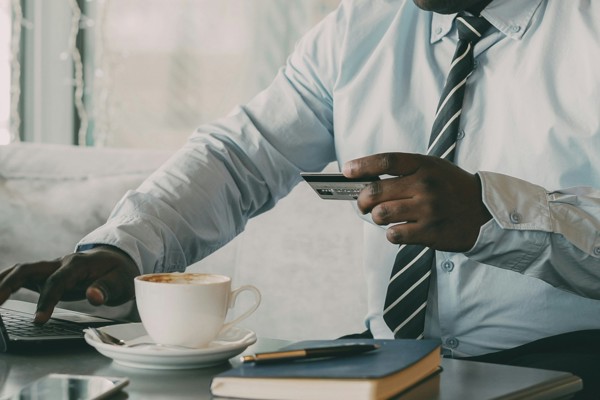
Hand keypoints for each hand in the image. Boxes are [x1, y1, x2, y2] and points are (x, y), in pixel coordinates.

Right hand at [0, 246, 138, 322]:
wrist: (117, 259)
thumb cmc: (119, 272)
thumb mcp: (122, 281)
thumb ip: (107, 288)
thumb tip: (93, 297)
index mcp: (78, 264)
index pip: (57, 281)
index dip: (47, 299)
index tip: (40, 320)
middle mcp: (60, 262)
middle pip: (28, 269)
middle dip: (8, 285)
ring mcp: (51, 267)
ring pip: (21, 270)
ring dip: (2, 282)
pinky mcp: (46, 275)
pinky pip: (22, 277)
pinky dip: (6, 283)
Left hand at [343, 152, 491, 251]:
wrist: (485, 212)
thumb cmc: (451, 188)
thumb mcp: (433, 169)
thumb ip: (404, 171)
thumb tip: (365, 180)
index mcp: (424, 166)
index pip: (386, 161)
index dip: (362, 166)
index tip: (347, 171)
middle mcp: (425, 185)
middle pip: (376, 191)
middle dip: (362, 200)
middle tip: (364, 204)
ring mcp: (428, 209)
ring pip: (381, 214)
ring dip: (377, 217)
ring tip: (385, 216)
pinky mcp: (430, 232)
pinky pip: (395, 234)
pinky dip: (392, 233)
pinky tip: (401, 229)